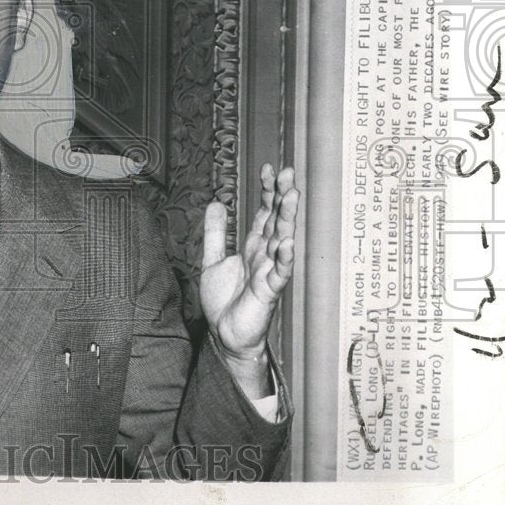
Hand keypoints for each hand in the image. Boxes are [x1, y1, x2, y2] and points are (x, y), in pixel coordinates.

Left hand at [200, 164, 297, 389]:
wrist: (224, 335)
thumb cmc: (224, 301)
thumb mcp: (213, 260)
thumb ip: (215, 232)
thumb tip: (216, 202)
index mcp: (253, 247)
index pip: (264, 213)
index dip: (267, 191)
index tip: (269, 168)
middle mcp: (265, 256)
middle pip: (276, 221)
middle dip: (282, 197)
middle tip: (288, 173)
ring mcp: (268, 273)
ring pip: (282, 242)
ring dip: (286, 220)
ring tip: (291, 197)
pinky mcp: (268, 292)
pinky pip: (278, 274)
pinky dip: (283, 258)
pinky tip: (287, 243)